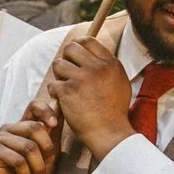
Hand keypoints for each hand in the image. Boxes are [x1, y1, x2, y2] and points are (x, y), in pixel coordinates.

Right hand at [0, 107, 60, 173]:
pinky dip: (25, 173)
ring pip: (28, 146)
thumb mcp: (49, 152)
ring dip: (38, 166)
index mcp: (23, 125)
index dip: (46, 111)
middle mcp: (10, 129)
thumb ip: (52, 132)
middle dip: (47, 149)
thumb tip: (61, 107)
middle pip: (34, 127)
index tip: (54, 124)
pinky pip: (17, 159)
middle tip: (48, 164)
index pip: (34, 106)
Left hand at [46, 34, 133, 158]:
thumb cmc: (114, 111)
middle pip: (71, 48)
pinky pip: (53, 84)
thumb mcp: (120, 83)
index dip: (77, 45)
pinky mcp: (68, 91)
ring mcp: (82, 79)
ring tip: (64, 87)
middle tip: (67, 72)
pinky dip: (54, 92)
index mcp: (110, 64)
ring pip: (58, 64)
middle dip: (65, 58)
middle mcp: (97, 68)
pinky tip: (61, 99)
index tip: (73, 55)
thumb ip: (108, 68)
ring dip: (58, 75)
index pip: (88, 41)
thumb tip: (96, 56)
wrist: (109, 132)